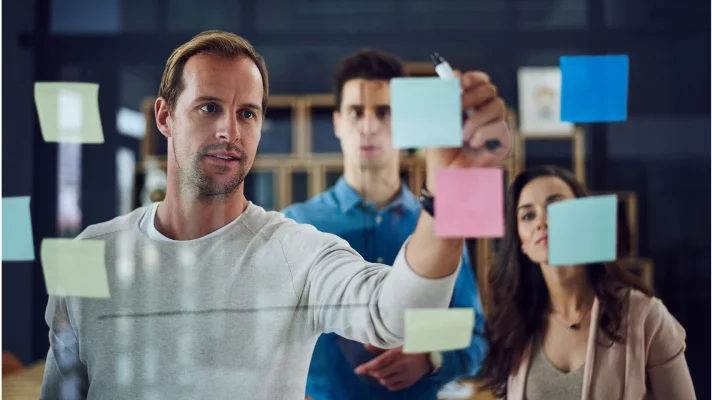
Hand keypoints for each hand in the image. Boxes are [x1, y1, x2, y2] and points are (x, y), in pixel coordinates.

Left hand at [354, 345, 431, 391]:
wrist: (429, 357)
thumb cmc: (411, 347)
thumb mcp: (397, 344)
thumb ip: (381, 347)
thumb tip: (366, 346)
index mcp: (398, 354)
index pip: (379, 362)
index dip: (367, 367)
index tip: (357, 370)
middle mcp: (401, 365)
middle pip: (380, 374)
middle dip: (373, 372)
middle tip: (373, 369)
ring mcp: (406, 375)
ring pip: (386, 382)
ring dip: (381, 378)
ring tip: (382, 372)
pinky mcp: (409, 382)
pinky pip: (393, 387)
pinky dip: (388, 384)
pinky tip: (390, 378)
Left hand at [425, 70, 510, 192]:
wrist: (444, 172)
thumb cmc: (441, 147)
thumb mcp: (437, 121)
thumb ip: (444, 99)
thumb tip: (453, 74)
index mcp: (470, 103)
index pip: (480, 81)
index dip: (473, 78)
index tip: (460, 83)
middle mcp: (485, 112)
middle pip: (490, 90)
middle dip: (472, 97)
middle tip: (457, 109)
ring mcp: (496, 125)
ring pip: (497, 106)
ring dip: (476, 119)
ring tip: (462, 135)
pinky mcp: (503, 141)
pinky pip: (500, 127)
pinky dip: (483, 134)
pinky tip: (473, 144)